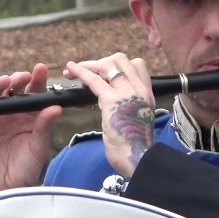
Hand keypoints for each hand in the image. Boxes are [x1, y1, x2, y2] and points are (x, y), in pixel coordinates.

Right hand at [0, 63, 63, 200]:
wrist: (5, 190)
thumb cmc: (26, 169)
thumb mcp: (39, 148)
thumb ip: (45, 127)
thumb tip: (56, 107)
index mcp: (30, 117)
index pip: (33, 94)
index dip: (36, 80)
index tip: (40, 69)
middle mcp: (11, 115)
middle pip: (12, 91)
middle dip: (16, 80)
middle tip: (21, 78)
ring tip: (4, 82)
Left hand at [62, 54, 154, 177]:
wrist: (137, 158)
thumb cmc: (133, 146)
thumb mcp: (135, 120)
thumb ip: (126, 106)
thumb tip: (108, 100)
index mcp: (147, 93)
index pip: (137, 66)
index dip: (118, 66)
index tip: (103, 74)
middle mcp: (139, 89)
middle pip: (121, 59)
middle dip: (100, 62)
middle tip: (86, 71)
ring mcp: (127, 93)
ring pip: (107, 65)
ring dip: (88, 65)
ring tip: (73, 71)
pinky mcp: (112, 100)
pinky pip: (94, 80)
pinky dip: (81, 72)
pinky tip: (71, 70)